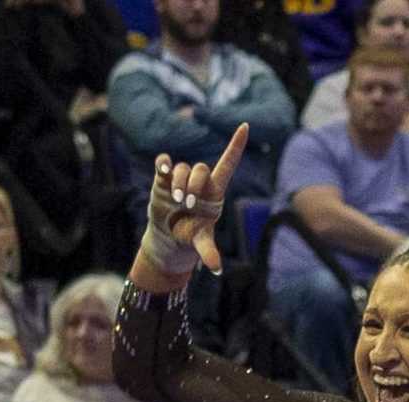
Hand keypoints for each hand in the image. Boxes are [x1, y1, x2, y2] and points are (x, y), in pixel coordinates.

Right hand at [149, 124, 248, 274]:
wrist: (169, 235)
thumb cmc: (190, 235)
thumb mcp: (200, 242)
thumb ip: (208, 252)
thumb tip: (216, 269)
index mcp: (215, 190)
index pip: (227, 163)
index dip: (235, 145)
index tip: (245, 126)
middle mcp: (199, 180)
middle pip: (199, 169)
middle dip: (193, 183)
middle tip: (187, 202)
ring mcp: (181, 177)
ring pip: (181, 168)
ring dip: (179, 182)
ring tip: (176, 199)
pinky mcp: (164, 178)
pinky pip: (164, 163)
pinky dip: (163, 164)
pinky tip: (162, 169)